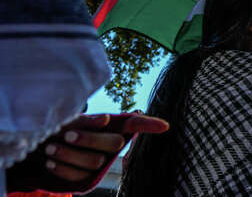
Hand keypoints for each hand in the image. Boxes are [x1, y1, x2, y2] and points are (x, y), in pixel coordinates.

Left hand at [6, 112, 167, 192]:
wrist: (36, 149)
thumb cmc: (58, 129)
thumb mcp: (70, 120)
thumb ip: (87, 120)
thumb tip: (107, 120)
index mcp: (111, 127)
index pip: (135, 125)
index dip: (149, 125)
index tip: (164, 126)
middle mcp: (112, 147)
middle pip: (113, 144)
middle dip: (89, 140)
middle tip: (66, 135)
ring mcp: (101, 165)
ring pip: (95, 162)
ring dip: (70, 155)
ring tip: (50, 148)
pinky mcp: (88, 181)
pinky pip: (79, 176)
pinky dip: (63, 168)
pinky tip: (51, 162)